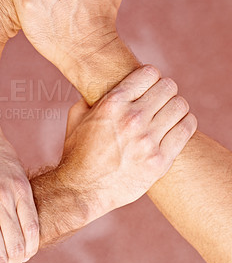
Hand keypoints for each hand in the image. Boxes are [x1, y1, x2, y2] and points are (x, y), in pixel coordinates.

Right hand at [56, 65, 196, 221]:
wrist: (82, 189)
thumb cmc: (77, 152)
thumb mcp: (76, 117)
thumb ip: (91, 97)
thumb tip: (102, 88)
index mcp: (112, 104)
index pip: (149, 73)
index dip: (150, 76)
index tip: (149, 83)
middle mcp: (131, 118)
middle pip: (168, 87)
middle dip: (165, 89)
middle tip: (160, 98)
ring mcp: (147, 140)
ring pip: (180, 106)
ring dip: (176, 106)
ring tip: (169, 112)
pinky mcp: (159, 161)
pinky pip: (186, 129)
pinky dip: (186, 122)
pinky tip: (177, 125)